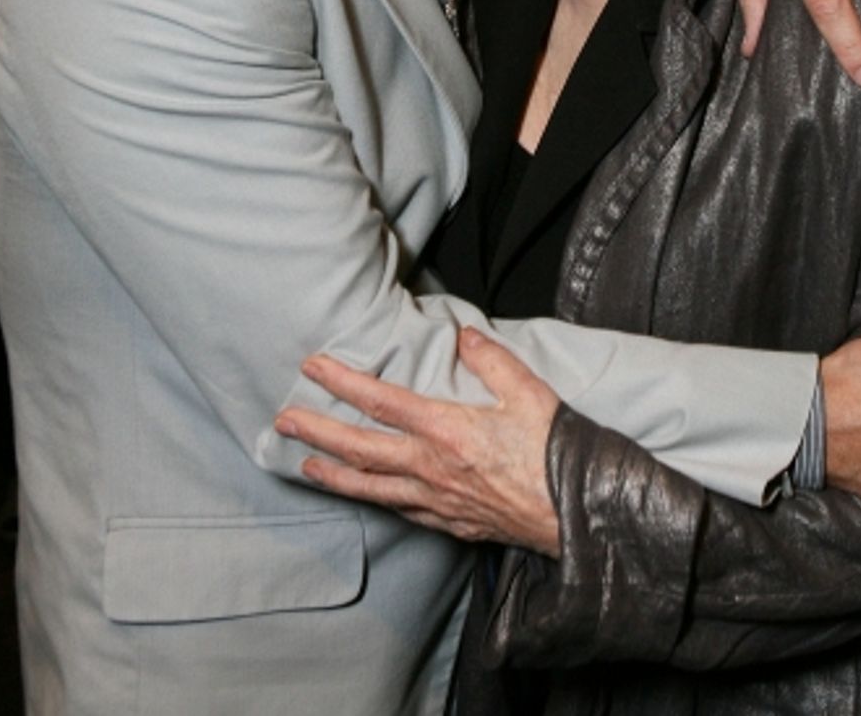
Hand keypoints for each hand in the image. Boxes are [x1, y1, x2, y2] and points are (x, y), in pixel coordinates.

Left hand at [275, 328, 561, 554]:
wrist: (576, 513)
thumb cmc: (554, 451)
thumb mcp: (528, 392)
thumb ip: (491, 360)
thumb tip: (463, 336)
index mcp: (447, 429)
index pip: (381, 401)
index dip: (343, 383)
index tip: (312, 368)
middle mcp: (431, 467)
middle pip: (360, 449)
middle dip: (317, 433)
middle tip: (284, 421)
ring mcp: (435, 500)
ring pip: (370, 487)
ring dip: (332, 473)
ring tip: (304, 464)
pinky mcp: (447, 523)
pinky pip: (398, 510)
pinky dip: (372, 499)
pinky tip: (363, 495)